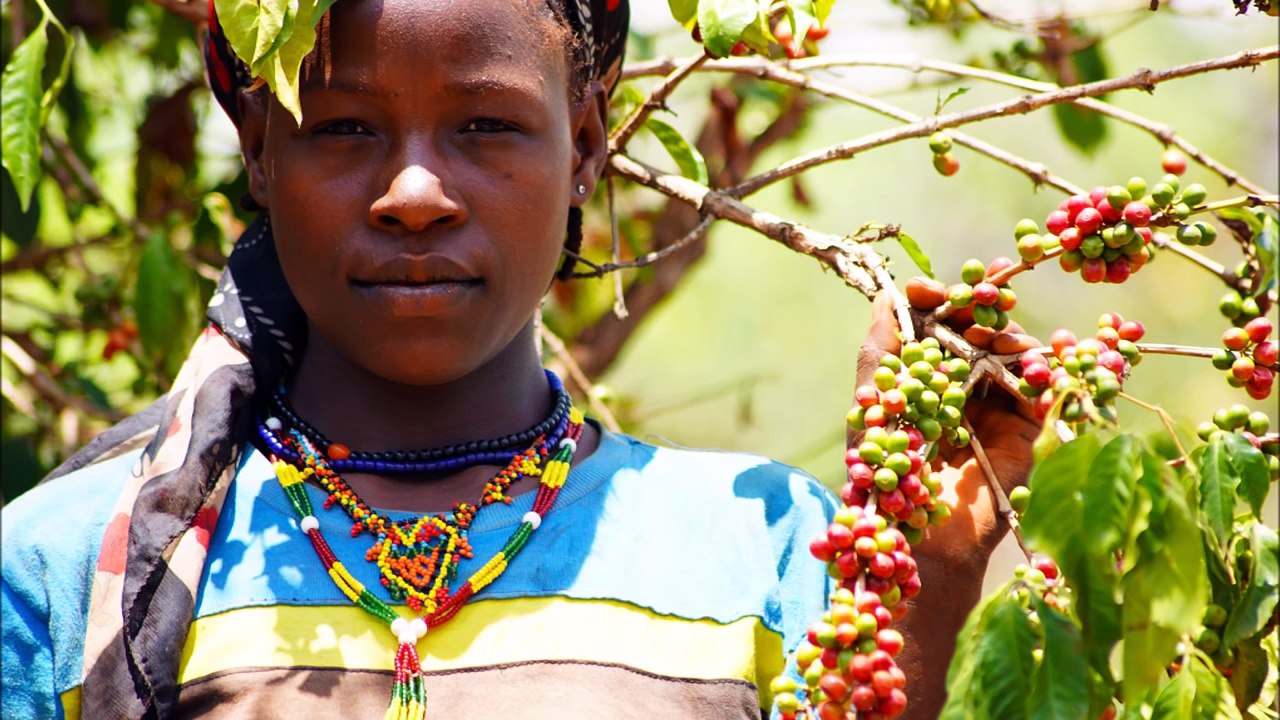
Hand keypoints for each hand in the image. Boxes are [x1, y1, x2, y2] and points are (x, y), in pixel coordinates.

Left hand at [854, 280, 1040, 571]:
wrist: (920, 534)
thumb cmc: (888, 475)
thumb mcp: (873, 404)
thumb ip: (879, 350)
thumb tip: (883, 296)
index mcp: (926, 382)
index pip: (938, 329)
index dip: (937, 303)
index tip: (924, 288)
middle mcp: (964, 391)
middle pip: (979, 333)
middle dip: (976, 306)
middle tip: (973, 290)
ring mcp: (997, 409)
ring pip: (1011, 354)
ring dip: (1004, 332)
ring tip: (989, 329)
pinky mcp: (1028, 431)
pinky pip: (1041, 387)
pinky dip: (1039, 364)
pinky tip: (1030, 350)